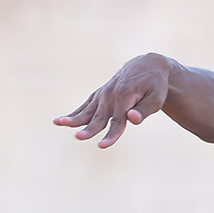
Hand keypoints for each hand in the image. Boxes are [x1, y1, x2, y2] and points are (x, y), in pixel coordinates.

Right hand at [54, 53, 173, 146]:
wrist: (147, 66)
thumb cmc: (155, 86)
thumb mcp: (156, 99)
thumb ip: (144, 110)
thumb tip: (132, 119)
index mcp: (125, 96)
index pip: (118, 121)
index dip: (111, 135)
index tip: (102, 146)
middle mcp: (111, 95)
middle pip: (99, 117)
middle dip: (89, 129)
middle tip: (78, 138)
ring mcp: (103, 94)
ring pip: (87, 111)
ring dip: (73, 118)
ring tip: (57, 122)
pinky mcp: (99, 95)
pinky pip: (85, 106)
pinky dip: (74, 114)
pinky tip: (59, 121)